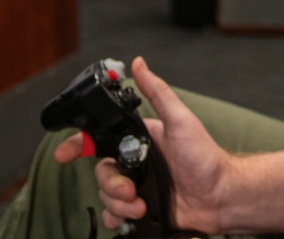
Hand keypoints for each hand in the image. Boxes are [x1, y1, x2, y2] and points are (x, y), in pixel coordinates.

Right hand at [51, 57, 231, 233]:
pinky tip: (131, 217)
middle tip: (130, 190)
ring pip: (106, 196)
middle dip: (110, 184)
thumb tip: (140, 63)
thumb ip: (158, 92)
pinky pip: (115, 215)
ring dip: (118, 203)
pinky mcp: (141, 209)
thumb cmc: (206, 157)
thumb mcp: (180, 120)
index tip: (63, 154)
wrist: (220, 198)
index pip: (99, 139)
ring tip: (139, 205)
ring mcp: (137, 187)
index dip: (78, 145)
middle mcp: (135, 163)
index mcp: (138, 140)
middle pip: (100, 172)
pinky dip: (117, 218)